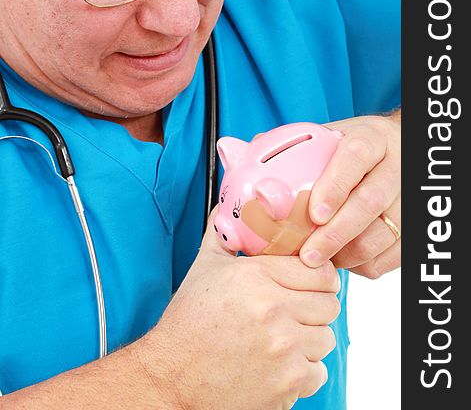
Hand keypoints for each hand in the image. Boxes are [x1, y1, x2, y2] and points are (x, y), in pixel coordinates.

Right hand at [139, 209, 340, 409]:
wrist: (171, 376)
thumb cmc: (189, 321)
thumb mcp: (204, 268)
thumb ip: (223, 234)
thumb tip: (227, 207)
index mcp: (256, 276)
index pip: (319, 271)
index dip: (320, 277)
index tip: (313, 284)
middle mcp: (273, 308)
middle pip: (329, 303)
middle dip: (316, 308)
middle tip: (297, 312)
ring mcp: (283, 346)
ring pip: (326, 338)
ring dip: (310, 340)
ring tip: (284, 339)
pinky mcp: (287, 381)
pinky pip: (318, 372)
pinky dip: (304, 372)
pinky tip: (279, 365)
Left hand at [299, 112, 400, 278]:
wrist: (395, 150)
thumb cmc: (351, 148)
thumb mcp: (325, 136)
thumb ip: (287, 145)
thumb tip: (238, 151)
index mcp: (370, 138)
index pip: (356, 156)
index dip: (335, 186)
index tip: (313, 213)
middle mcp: (394, 165)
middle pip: (371, 201)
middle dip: (337, 232)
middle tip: (309, 254)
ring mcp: (409, 196)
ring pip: (384, 232)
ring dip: (350, 253)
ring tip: (321, 260)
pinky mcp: (413, 225)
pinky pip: (393, 253)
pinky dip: (367, 264)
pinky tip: (344, 261)